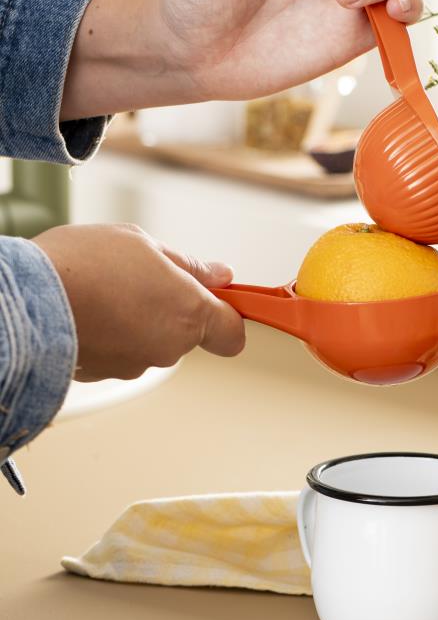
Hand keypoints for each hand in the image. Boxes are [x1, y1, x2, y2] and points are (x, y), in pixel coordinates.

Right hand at [34, 223, 245, 381]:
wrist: (25, 304)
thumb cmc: (83, 267)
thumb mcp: (143, 243)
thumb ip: (187, 264)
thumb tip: (218, 274)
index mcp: (189, 314)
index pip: (231, 333)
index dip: (228, 314)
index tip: (219, 297)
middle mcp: (167, 348)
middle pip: (185, 330)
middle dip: (169, 305)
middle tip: (141, 276)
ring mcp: (133, 365)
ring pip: (149, 339)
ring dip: (136, 318)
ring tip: (105, 289)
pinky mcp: (102, 376)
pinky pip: (118, 350)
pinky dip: (110, 333)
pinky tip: (89, 309)